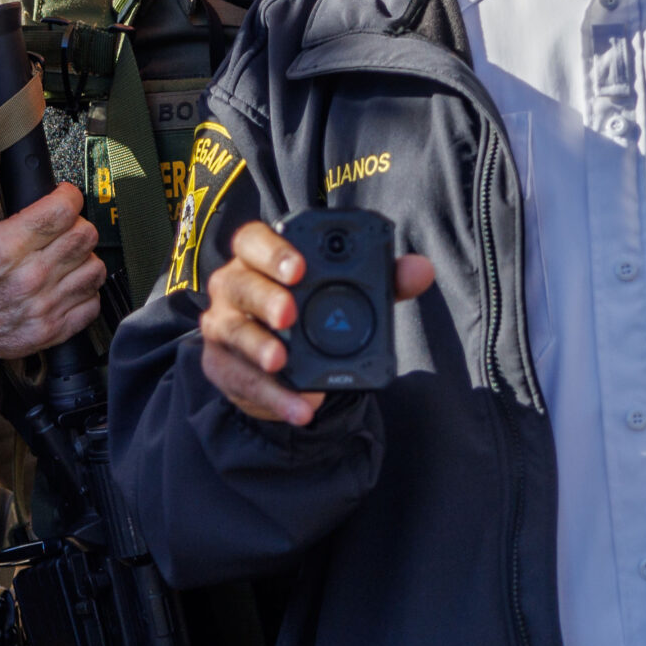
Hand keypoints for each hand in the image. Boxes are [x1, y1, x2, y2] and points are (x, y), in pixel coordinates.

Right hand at [0, 145, 105, 371]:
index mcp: (4, 247)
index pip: (63, 210)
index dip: (68, 196)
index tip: (61, 196)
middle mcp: (29, 278)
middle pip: (84, 236)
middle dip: (77, 222)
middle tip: (61, 225)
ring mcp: (42, 307)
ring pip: (94, 268)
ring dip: (84, 257)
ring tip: (64, 254)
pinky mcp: (50, 331)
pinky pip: (92, 304)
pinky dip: (86, 291)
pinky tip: (67, 283)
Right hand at [199, 219, 434, 424]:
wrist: (289, 364)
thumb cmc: (315, 308)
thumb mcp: (350, 291)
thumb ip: (384, 278)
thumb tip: (421, 269)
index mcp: (260, 257)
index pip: (253, 239)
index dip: (272, 250)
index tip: (299, 267)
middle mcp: (234, 286)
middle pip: (239, 283)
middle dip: (265, 298)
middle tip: (290, 314)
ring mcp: (224, 327)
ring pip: (233, 332)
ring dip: (258, 348)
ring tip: (282, 361)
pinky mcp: (224, 367)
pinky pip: (243, 381)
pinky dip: (274, 396)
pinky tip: (301, 407)